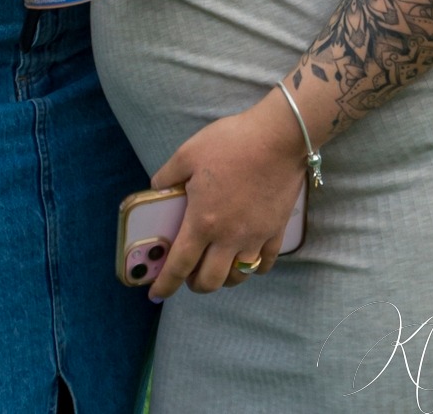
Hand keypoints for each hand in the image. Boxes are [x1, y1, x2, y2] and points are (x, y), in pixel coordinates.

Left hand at [147, 88, 306, 300]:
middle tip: (188, 273)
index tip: (155, 294)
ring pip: (238, 277)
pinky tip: (247, 258)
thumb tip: (156, 189)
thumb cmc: (230, 143)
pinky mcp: (276, 232)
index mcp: (202, 221)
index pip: (179, 264)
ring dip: (222, 278)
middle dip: (194, 284)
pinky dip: (253, 268)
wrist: (277, 138)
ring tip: (216, 266)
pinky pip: (264, 263)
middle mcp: (228, 238)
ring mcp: (255, 237)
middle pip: (210, 281)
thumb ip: (167, 175)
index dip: (165, 284)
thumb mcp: (188, 153)